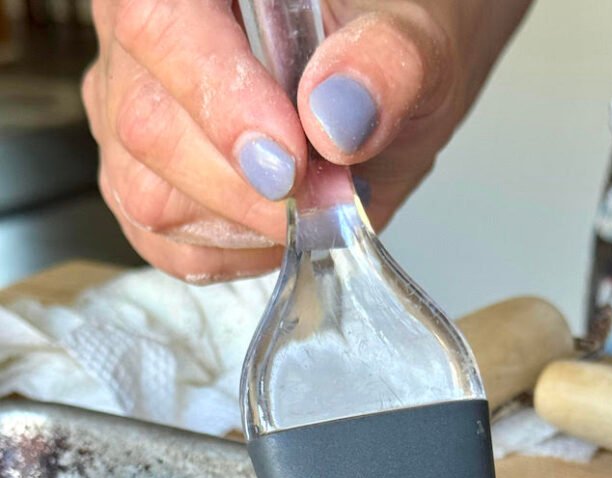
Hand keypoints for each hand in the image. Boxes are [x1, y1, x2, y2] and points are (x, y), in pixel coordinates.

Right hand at [83, 0, 530, 282]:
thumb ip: (386, 65)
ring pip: (150, 195)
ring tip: (316, 201)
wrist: (379, 91)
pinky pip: (161, 242)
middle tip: (331, 192)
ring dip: (248, 224)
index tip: (290, 163)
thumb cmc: (383, 50)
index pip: (159, 26)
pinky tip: (280, 225)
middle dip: (250, 188)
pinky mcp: (142, 181)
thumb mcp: (416, 40)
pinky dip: (234, 251)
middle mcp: (143, 38)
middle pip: (149, 127)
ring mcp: (130, 113)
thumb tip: (336, 117)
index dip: (220, 106)